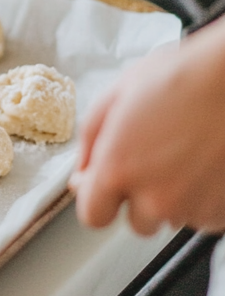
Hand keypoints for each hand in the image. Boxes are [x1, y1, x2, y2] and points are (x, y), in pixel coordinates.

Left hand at [71, 17, 224, 235]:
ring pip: (172, 216)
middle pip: (136, 220)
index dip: (100, 198)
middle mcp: (156, 197)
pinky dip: (204, 196)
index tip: (109, 185)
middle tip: (157, 158)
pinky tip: (207, 163)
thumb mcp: (120, 92)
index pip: (93, 215)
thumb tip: (84, 172)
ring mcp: (194, 207)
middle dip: (141, 196)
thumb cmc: (189, 75)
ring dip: (174, 195)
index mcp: (120, 169)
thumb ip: (92, 139)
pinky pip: (204, 215)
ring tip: (187, 153)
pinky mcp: (223, 212)